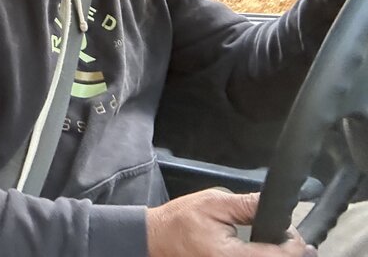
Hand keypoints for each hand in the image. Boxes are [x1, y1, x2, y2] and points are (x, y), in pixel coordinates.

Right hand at [146, 189, 313, 256]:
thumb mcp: (212, 203)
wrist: (157, 240)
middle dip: (289, 253)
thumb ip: (245, 205)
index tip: (294, 233)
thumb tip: (272, 204)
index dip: (294, 245)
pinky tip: (268, 252)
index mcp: (230, 256)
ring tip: (288, 248)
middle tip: (296, 242)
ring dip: (276, 256)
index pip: (277, 256)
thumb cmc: (178, 222)